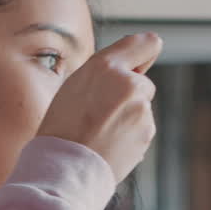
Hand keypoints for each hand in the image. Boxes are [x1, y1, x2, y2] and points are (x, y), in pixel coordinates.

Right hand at [35, 32, 161, 181]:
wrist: (66, 166)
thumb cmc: (63, 128)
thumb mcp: (74, 86)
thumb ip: (105, 74)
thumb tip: (132, 73)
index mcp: (105, 66)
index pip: (145, 44)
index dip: (145, 52)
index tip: (141, 62)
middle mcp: (128, 82)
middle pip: (142, 83)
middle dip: (129, 95)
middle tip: (100, 113)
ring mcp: (141, 108)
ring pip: (141, 108)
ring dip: (127, 118)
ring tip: (100, 132)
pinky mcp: (147, 131)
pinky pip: (142, 129)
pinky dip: (130, 136)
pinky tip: (108, 143)